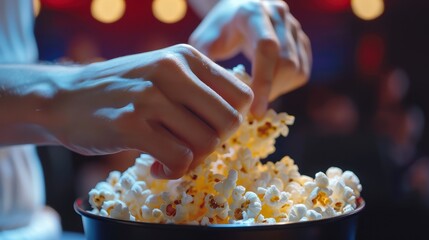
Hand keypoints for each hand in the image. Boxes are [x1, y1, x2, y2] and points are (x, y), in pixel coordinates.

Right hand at [48, 44, 252, 178]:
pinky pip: (180, 159)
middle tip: (192, 147)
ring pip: (206, 143)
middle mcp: (172, 70)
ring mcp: (150, 96)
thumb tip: (236, 120)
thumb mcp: (163, 73)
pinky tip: (156, 167)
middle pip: (230, 122)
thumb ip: (199, 89)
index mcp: (186, 56)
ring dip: (192, 160)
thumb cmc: (121, 91)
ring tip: (170, 158)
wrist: (63, 98)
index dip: (232, 120)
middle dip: (216, 143)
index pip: (242, 96)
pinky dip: (174, 172)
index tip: (209, 129)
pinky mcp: (131, 124)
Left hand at [189, 0, 310, 116]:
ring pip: (296, 69)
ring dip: (278, 90)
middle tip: (252, 106)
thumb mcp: (202, 43)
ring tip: (257, 94)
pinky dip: (286, 86)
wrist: (236, 12)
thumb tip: (217, 98)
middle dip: (270, 91)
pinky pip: (302, 71)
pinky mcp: (301, 40)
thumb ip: (207, 66)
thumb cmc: (217, 31)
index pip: (266, 47)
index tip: (255, 111)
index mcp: (252, 13)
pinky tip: (268, 85)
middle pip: (286, 62)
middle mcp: (277, 15)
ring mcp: (293, 27)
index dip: (263, 82)